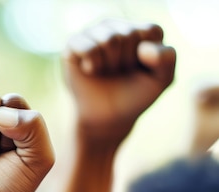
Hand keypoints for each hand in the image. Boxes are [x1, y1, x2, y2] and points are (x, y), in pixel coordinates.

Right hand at [65, 19, 175, 147]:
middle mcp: (116, 26)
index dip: (148, 56)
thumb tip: (142, 48)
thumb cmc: (134, 96)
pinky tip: (91, 71)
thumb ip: (166, 58)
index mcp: (140, 30)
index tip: (141, 69)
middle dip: (125, 62)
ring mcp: (93, 33)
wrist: (107, 117)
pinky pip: (85, 45)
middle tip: (119, 73)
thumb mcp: (162, 79)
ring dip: (109, 64)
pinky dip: (92, 64)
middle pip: (127, 35)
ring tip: (105, 72)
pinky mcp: (74, 43)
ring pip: (108, 39)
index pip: (151, 30)